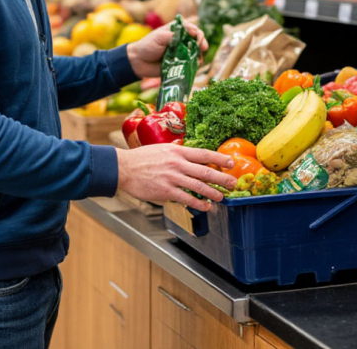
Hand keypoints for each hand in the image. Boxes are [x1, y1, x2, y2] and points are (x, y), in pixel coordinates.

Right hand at [116, 144, 235, 211]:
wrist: (124, 168)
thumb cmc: (142, 158)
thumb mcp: (163, 150)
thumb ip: (178, 155)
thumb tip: (194, 160)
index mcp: (177, 151)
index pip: (204, 153)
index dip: (220, 158)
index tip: (231, 163)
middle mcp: (177, 163)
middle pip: (205, 171)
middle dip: (222, 178)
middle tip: (232, 183)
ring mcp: (172, 178)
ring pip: (199, 186)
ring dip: (213, 193)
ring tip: (221, 197)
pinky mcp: (166, 191)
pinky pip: (187, 199)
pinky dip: (198, 204)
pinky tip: (206, 207)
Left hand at [126, 20, 207, 78]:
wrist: (138, 62)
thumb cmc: (147, 45)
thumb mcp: (159, 37)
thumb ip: (173, 35)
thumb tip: (189, 34)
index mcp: (176, 30)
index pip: (191, 28)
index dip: (197, 32)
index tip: (197, 37)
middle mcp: (181, 40)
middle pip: (197, 39)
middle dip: (202, 42)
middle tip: (202, 47)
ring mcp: (182, 52)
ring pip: (196, 52)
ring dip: (200, 54)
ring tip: (199, 58)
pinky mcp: (181, 63)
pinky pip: (191, 63)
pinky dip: (195, 63)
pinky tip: (196, 64)